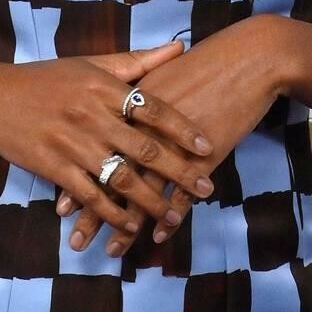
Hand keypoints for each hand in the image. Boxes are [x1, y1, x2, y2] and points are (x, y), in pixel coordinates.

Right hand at [0, 41, 215, 242]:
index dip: (182, 129)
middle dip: (179, 171)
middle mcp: (91, 115)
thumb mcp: (91, 63)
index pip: (152, 108)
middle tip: (207, 187)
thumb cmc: (47, 77)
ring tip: (174, 215)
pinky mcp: (54, 168)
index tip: (206, 146)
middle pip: (144, 147)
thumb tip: (180, 45)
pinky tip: (130, 225)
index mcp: (103, 87)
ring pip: (121, 177)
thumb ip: (137, 61)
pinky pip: (89, 195)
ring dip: (150, 200)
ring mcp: (72, 144)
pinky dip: (111, 213)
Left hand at [54, 16, 284, 256]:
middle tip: (77, 240)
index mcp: (130, 106)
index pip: (96, 150)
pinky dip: (170, 218)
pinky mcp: (201, 159)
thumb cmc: (205, 63)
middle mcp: (146, 129)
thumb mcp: (162, 72)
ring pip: (143, 193)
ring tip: (111, 251)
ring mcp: (174, 145)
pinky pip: (180, 195)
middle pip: (113, 176)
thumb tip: (116, 110)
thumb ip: (136, 87)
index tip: (62, 207)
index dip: (78, 178)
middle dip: (94, 212)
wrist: (249, 59)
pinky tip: (158, 237)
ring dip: (126, 225)